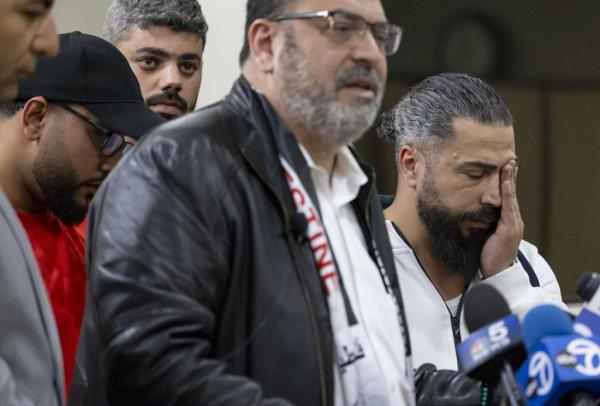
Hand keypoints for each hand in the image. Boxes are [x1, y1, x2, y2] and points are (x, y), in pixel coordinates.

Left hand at [480, 160, 523, 277]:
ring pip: (511, 197)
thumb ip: (482, 223)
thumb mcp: (484, 235)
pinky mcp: (509, 229)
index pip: (506, 197)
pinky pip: (508, 208)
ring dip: (510, 180)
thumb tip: (472, 212)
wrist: (496, 274)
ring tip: (509, 164)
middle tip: (510, 158)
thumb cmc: (488, 256)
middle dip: (511, 175)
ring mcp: (513, 224)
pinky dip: (507, 194)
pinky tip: (505, 183)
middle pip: (511, 193)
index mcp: (507, 221)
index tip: (505, 167)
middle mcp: (513, 220)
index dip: (506, 182)